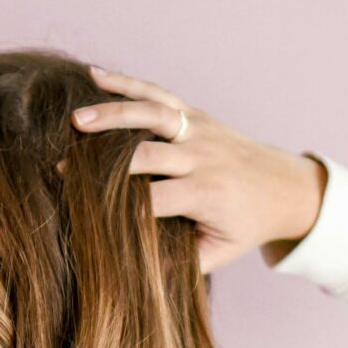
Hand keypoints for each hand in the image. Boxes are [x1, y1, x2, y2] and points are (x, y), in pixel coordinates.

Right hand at [70, 66, 324, 273]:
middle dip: (103, 162)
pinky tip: (94, 75)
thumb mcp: (220, 252)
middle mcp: (203, 156)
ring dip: (113, 114)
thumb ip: (181, 263)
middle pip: (146, 154)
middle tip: (62, 168)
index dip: (114, 204)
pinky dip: (126, 82)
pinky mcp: (195, 114)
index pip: (152, 199)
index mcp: (207, 194)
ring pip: (152, 114)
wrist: (284, 187)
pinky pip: (158, 93)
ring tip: (76, 118)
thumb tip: (133, 273)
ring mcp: (199, 130)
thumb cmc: (245, 225)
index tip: (78, 210)